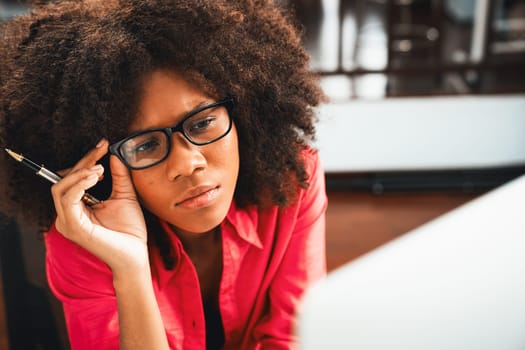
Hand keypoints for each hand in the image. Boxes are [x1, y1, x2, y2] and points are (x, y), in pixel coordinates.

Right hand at [52, 139, 148, 274]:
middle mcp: (68, 215)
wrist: (136, 255)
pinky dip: (79, 184)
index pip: (72, 178)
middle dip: (83, 162)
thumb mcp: (125, 196)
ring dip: (80, 173)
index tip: (102, 145)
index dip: (86, 159)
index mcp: (77, 208)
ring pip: (60, 188)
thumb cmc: (130, 230)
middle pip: (63, 180)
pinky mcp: (74, 228)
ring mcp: (68, 222)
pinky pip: (68, 200)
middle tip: (101, 151)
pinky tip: (96, 177)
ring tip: (100, 169)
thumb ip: (119, 177)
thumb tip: (114, 155)